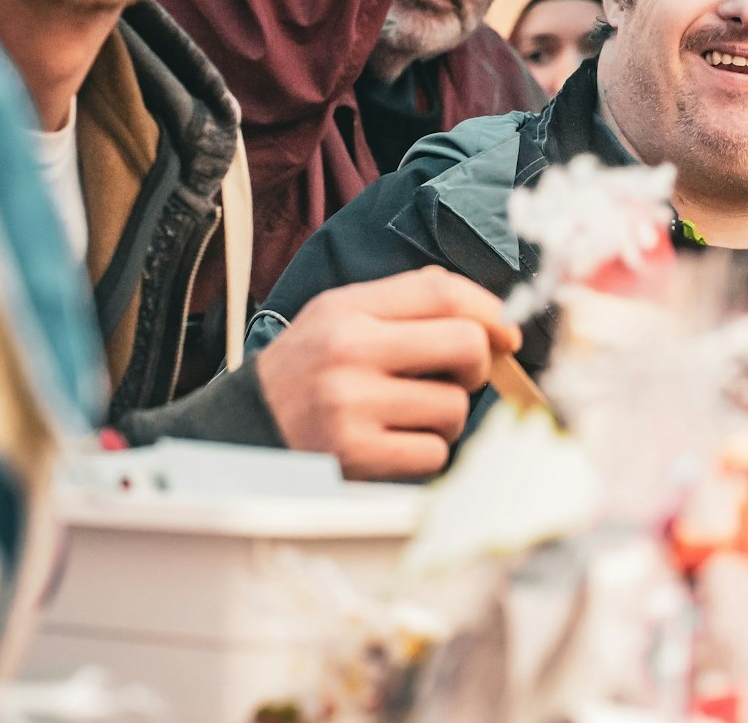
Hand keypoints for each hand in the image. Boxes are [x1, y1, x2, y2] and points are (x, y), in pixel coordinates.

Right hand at [257, 266, 521, 480]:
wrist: (240, 434)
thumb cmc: (304, 373)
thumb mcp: (335, 319)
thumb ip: (401, 304)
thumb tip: (483, 312)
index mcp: (346, 309)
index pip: (442, 292)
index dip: (490, 310)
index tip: (507, 333)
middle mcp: (348, 350)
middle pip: (464, 345)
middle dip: (477, 366)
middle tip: (457, 378)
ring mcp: (351, 405)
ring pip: (454, 407)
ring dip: (446, 417)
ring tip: (410, 416)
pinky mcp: (355, 456)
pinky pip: (433, 454)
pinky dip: (426, 453)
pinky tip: (395, 446)